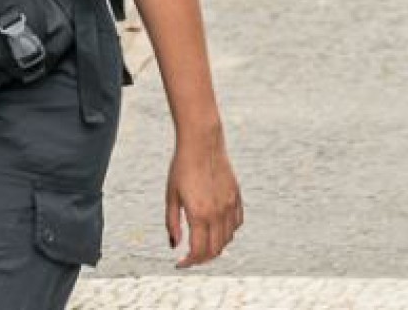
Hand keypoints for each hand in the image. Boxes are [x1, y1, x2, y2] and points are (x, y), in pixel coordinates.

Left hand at [164, 129, 242, 268]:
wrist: (202, 143)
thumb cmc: (182, 167)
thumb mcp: (171, 196)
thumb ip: (172, 223)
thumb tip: (174, 245)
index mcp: (199, 215)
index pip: (198, 252)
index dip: (188, 263)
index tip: (180, 263)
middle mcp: (218, 213)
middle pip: (215, 250)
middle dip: (201, 259)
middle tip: (189, 257)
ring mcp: (230, 205)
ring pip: (228, 239)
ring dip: (215, 247)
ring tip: (202, 244)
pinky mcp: (236, 197)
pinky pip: (237, 224)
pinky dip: (228, 232)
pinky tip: (217, 229)